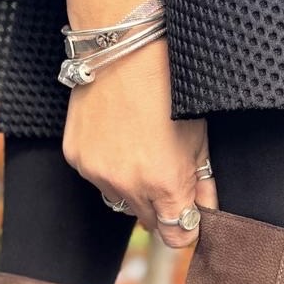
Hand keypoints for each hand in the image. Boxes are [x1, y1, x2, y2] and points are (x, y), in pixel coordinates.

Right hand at [62, 37, 217, 247]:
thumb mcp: (199, 137)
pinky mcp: (76, 158)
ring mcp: (98, 173)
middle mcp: (129, 186)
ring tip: (139, 148)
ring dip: (132, 187)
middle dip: (161, 206)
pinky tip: (117, 137)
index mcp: (165, 184)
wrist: (124, 48)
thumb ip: (203, 183)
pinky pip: (97, 178)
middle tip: (166, 173)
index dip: (185, 227)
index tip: (189, 215)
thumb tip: (206, 211)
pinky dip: (108, 167)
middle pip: (148, 221)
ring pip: (120, 200)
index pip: (175, 236)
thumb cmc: (169, 86)